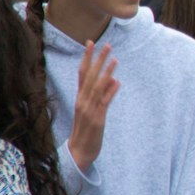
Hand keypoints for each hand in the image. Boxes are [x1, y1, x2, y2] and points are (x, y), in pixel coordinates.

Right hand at [68, 43, 119, 173]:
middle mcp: (82, 101)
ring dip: (106, 72)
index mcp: (80, 98)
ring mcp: (89, 110)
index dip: (87, 58)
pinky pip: (103, 103)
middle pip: (89, 76)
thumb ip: (102, 95)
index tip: (91, 43)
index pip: (82, 73)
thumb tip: (114, 79)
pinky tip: (117, 82)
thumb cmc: (86, 130)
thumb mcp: (93, 110)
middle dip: (98, 60)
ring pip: (97, 87)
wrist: (78, 152)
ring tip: (115, 59)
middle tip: (107, 45)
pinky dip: (109, 92)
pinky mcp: (97, 119)